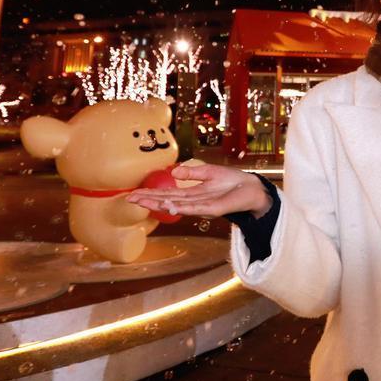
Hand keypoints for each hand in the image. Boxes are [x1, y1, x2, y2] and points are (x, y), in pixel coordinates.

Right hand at [127, 163, 271, 218]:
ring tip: (143, 202)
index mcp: (192, 194)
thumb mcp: (208, 173)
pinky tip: (168, 206)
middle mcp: (194, 202)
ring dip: (159, 204)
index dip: (150, 195)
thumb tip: (173, 172)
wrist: (251, 188)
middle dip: (148, 200)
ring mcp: (202, 207)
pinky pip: (195, 208)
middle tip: (129, 199)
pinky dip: (181, 207)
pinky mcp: (214, 209)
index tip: (133, 194)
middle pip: (167, 201)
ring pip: (177, 206)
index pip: (167, 195)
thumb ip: (191, 173)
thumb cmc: (231, 181)